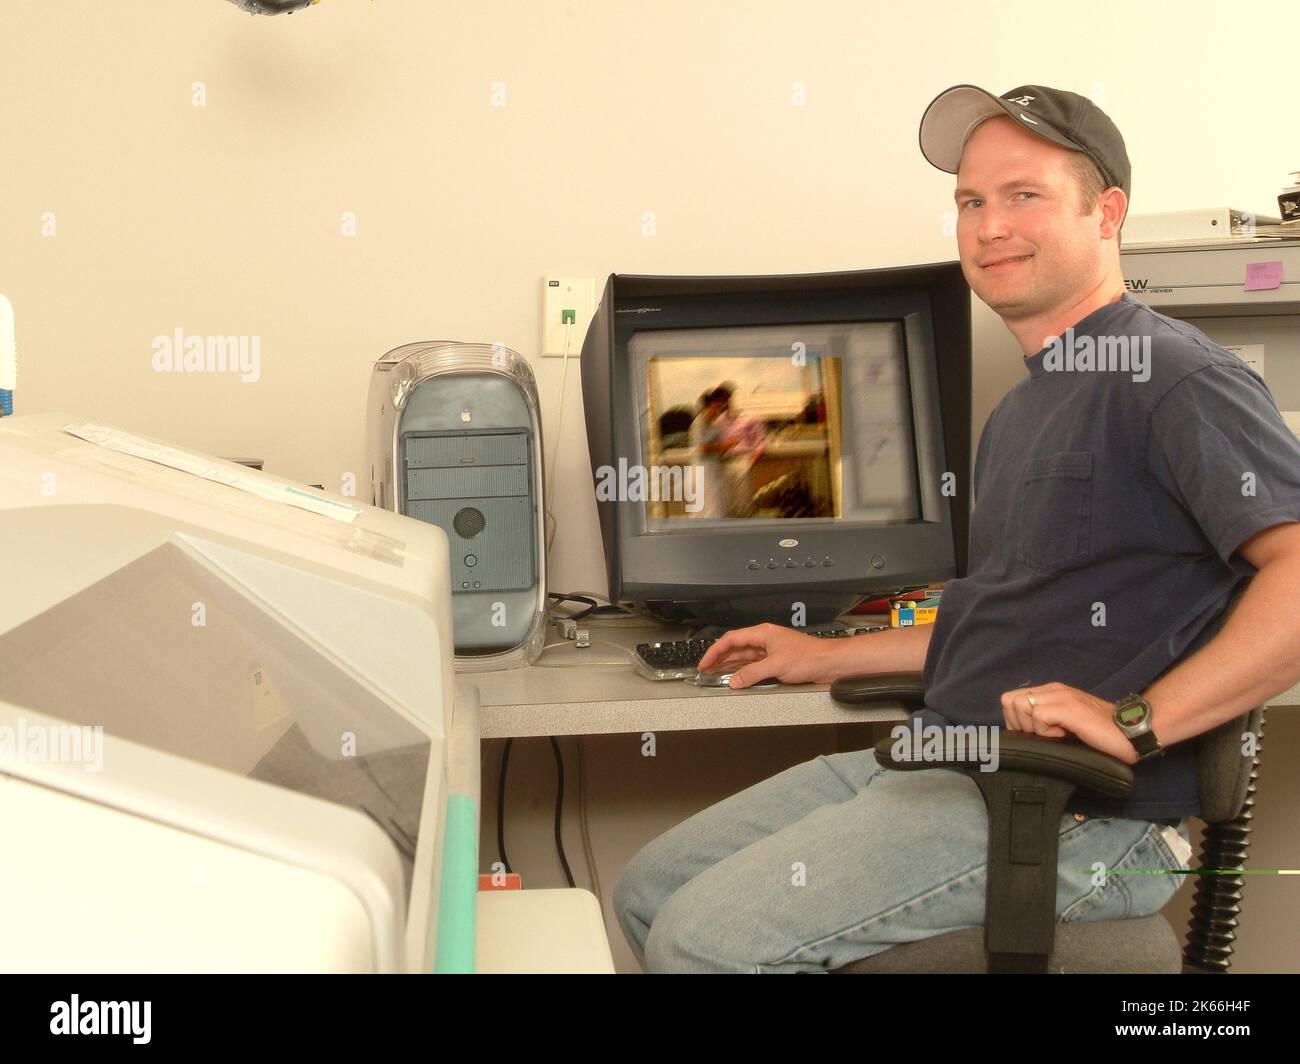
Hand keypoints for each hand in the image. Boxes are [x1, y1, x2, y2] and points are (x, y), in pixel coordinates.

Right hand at [696, 623, 838, 688]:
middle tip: (706, 670)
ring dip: (730, 666)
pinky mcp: (777, 662)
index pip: (731, 639)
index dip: (715, 651)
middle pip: (736, 648)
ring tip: (716, 674)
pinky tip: (737, 678)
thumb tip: (734, 681)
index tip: (705, 662)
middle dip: (720, 658)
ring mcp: (771, 652)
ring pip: (744, 657)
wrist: (830, 663)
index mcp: (763, 634)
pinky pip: (754, 666)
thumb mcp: (776, 666)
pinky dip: (744, 672)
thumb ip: (752, 673)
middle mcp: (765, 641)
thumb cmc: (809, 657)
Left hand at [999, 682, 1137, 764]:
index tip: (1033, 735)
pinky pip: (1039, 716)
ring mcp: (1061, 697)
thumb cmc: (1101, 733)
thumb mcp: (1065, 723)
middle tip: (1041, 735)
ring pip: (1020, 706)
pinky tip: (1064, 735)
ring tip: (1055, 734)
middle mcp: (1053, 690)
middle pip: (1009, 701)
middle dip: (1018, 723)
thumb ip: (1046, 720)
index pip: (1010, 698)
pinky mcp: (1069, 708)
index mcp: (1051, 692)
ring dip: (1032, 727)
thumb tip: (1022, 733)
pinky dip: (1046, 732)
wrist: (1131, 732)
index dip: (1015, 720)